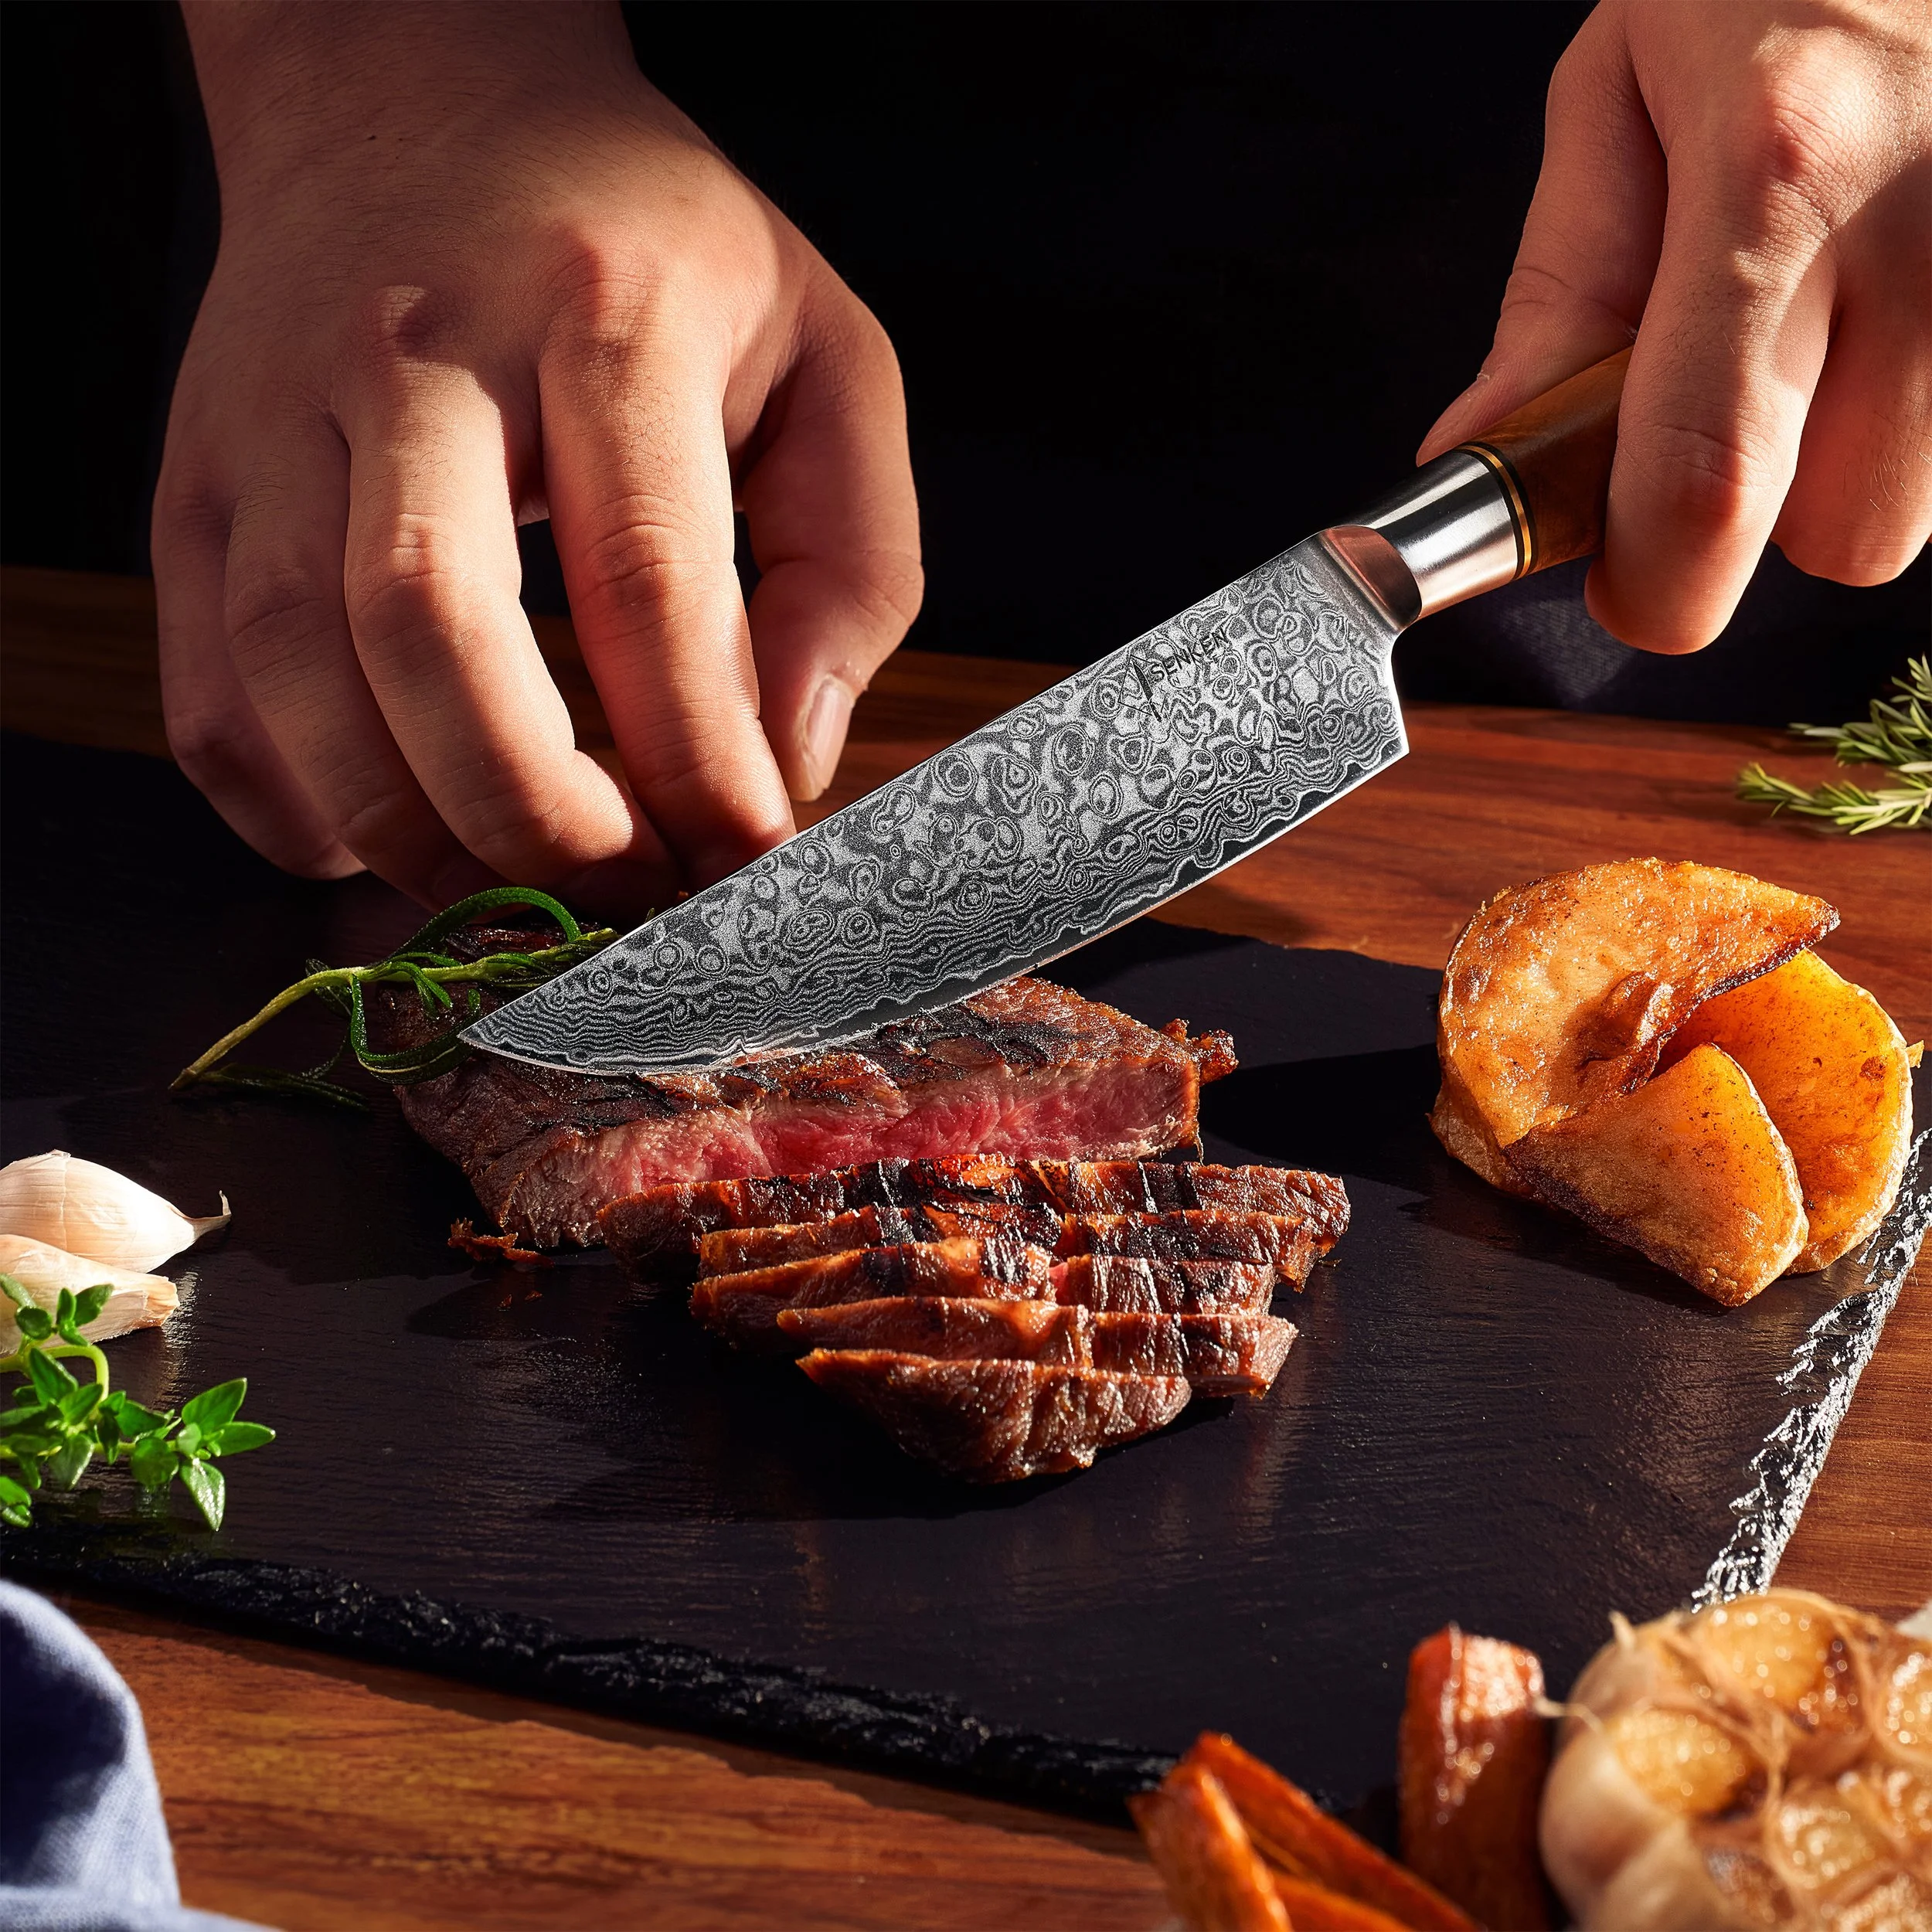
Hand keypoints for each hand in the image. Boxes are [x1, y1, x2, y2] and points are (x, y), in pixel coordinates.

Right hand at [158, 2, 920, 913]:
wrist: (420, 102)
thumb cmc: (651, 253)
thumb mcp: (825, 361)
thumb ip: (847, 564)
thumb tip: (784, 760)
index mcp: (600, 310)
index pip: (644, 575)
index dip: (699, 756)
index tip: (747, 858)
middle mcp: (411, 354)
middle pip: (431, 624)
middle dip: (536, 812)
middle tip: (625, 888)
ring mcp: (271, 419)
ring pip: (292, 670)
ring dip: (412, 833)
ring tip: (519, 891)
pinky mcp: (192, 485)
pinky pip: (208, 697)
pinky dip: (294, 809)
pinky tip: (394, 832)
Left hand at [1419, 0, 1929, 651]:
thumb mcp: (1620, 87)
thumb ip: (1560, 291)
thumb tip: (1474, 451)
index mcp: (1777, 174)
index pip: (1705, 483)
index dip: (1653, 584)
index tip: (1623, 580)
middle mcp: (1931, 222)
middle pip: (1849, 534)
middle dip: (1767, 519)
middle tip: (1731, 410)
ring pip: (1925, 497)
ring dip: (1852, 458)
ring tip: (1830, 310)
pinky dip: (1917, 403)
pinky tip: (1895, 291)